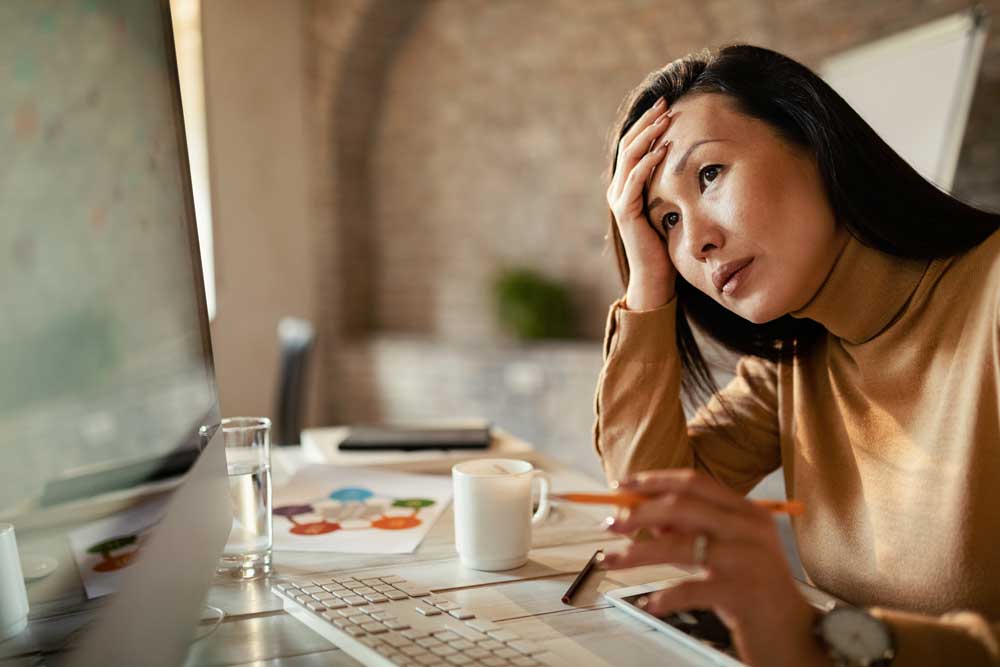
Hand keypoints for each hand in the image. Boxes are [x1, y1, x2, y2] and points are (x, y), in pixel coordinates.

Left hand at [601, 469, 831, 666]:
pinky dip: (665, 596)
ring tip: (611, 560)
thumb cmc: (753, 592)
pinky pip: (692, 589)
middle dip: (639, 513)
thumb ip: (689, 533)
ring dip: (638, 553)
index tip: (621, 484)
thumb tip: (643, 516)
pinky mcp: (744, 593)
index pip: (694, 482)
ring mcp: (748, 560)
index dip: (654, 480)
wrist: (794, 636)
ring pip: (680, 545)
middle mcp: (750, 529)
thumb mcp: (723, 554)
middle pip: (683, 507)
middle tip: (610, 524)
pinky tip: (650, 603)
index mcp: (747, 512)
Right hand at [606, 98, 676, 309]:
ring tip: (665, 119)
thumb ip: (673, 186)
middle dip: (648, 121)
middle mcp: (619, 189)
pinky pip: (634, 181)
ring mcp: (619, 200)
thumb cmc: (667, 245)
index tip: (669, 104)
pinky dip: (647, 163)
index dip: (649, 123)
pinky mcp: (625, 212)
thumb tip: (696, 163)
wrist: (655, 278)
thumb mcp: (672, 207)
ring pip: (629, 157)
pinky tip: (663, 150)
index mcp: (628, 185)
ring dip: (648, 136)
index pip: (634, 144)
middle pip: (628, 144)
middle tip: (666, 101)